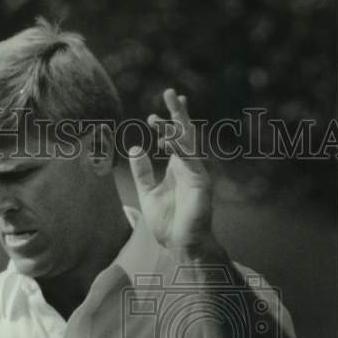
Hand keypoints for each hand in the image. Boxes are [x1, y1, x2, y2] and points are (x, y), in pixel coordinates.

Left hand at [129, 87, 214, 252]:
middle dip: (178, 113)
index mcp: (177, 168)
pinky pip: (191, 160)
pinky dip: (181, 147)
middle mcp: (189, 167)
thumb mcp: (147, 194)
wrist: (180, 246)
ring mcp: (196, 173)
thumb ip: (142, 173)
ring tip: (173, 102)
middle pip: (185, 133)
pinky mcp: (201, 183)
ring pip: (189, 141)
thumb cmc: (167, 224)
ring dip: (180, 122)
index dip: (165, 126)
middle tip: (171, 92)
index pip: (174, 140)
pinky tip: (170, 135)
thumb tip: (136, 149)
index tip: (150, 118)